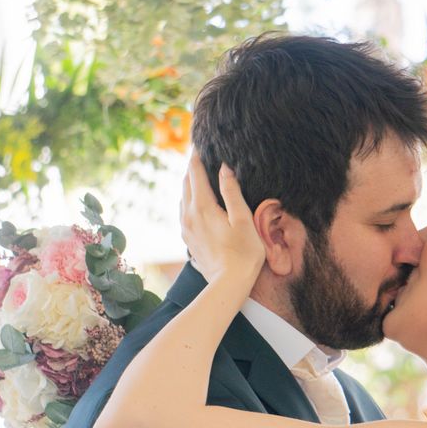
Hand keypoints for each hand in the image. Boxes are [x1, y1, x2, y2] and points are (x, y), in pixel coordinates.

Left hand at [180, 151, 264, 283]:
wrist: (228, 284)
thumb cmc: (243, 253)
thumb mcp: (243, 219)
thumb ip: (232, 192)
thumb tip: (224, 169)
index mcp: (202, 207)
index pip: (195, 173)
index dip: (197, 157)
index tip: (199, 143)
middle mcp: (189, 215)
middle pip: (186, 183)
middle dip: (192, 168)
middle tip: (200, 156)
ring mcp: (186, 228)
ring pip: (183, 198)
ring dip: (189, 184)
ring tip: (199, 176)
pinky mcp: (188, 239)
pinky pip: (184, 212)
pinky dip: (189, 200)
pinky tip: (197, 203)